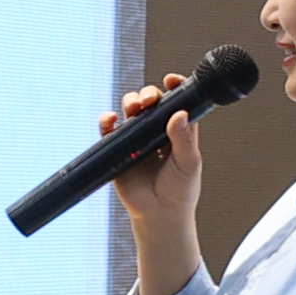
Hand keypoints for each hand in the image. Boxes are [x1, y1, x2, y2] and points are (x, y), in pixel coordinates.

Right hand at [101, 81, 209, 289]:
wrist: (159, 215)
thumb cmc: (180, 190)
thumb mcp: (188, 163)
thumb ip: (184, 138)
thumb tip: (179, 114)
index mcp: (179, 131)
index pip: (177, 102)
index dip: (175, 87)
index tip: (171, 79)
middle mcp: (157, 131)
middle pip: (152, 102)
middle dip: (148, 94)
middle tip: (149, 100)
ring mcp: (137, 140)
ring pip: (130, 111)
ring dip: (130, 102)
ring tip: (133, 108)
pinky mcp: (118, 150)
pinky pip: (109, 131)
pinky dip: (107, 121)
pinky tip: (111, 119)